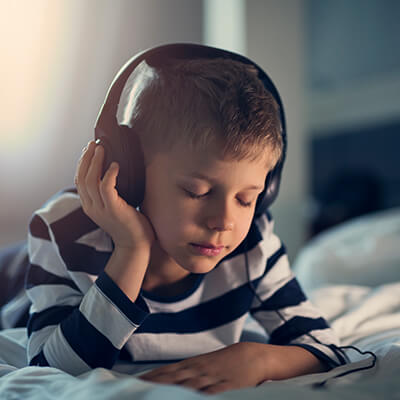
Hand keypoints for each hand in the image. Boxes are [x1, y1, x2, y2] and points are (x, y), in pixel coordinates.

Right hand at [74, 140, 155, 248]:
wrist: (136, 245)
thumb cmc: (130, 225)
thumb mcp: (114, 207)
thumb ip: (109, 194)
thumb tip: (114, 173)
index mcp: (89, 206)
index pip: (79, 181)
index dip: (82, 164)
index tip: (88, 150)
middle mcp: (91, 207)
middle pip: (81, 178)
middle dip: (86, 158)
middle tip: (93, 144)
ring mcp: (101, 209)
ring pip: (91, 180)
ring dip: (95, 162)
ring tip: (101, 148)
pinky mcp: (113, 210)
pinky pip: (106, 188)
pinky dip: (109, 174)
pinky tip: (115, 164)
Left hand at [138, 342, 268, 394]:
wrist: (249, 356)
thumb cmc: (220, 364)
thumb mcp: (199, 365)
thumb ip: (179, 373)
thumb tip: (155, 380)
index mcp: (189, 366)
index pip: (163, 373)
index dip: (147, 379)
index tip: (129, 384)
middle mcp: (197, 372)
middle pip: (170, 380)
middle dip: (153, 386)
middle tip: (134, 391)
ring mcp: (211, 379)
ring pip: (187, 387)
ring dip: (171, 391)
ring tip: (153, 394)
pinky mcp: (226, 388)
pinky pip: (212, 393)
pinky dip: (202, 396)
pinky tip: (189, 397)